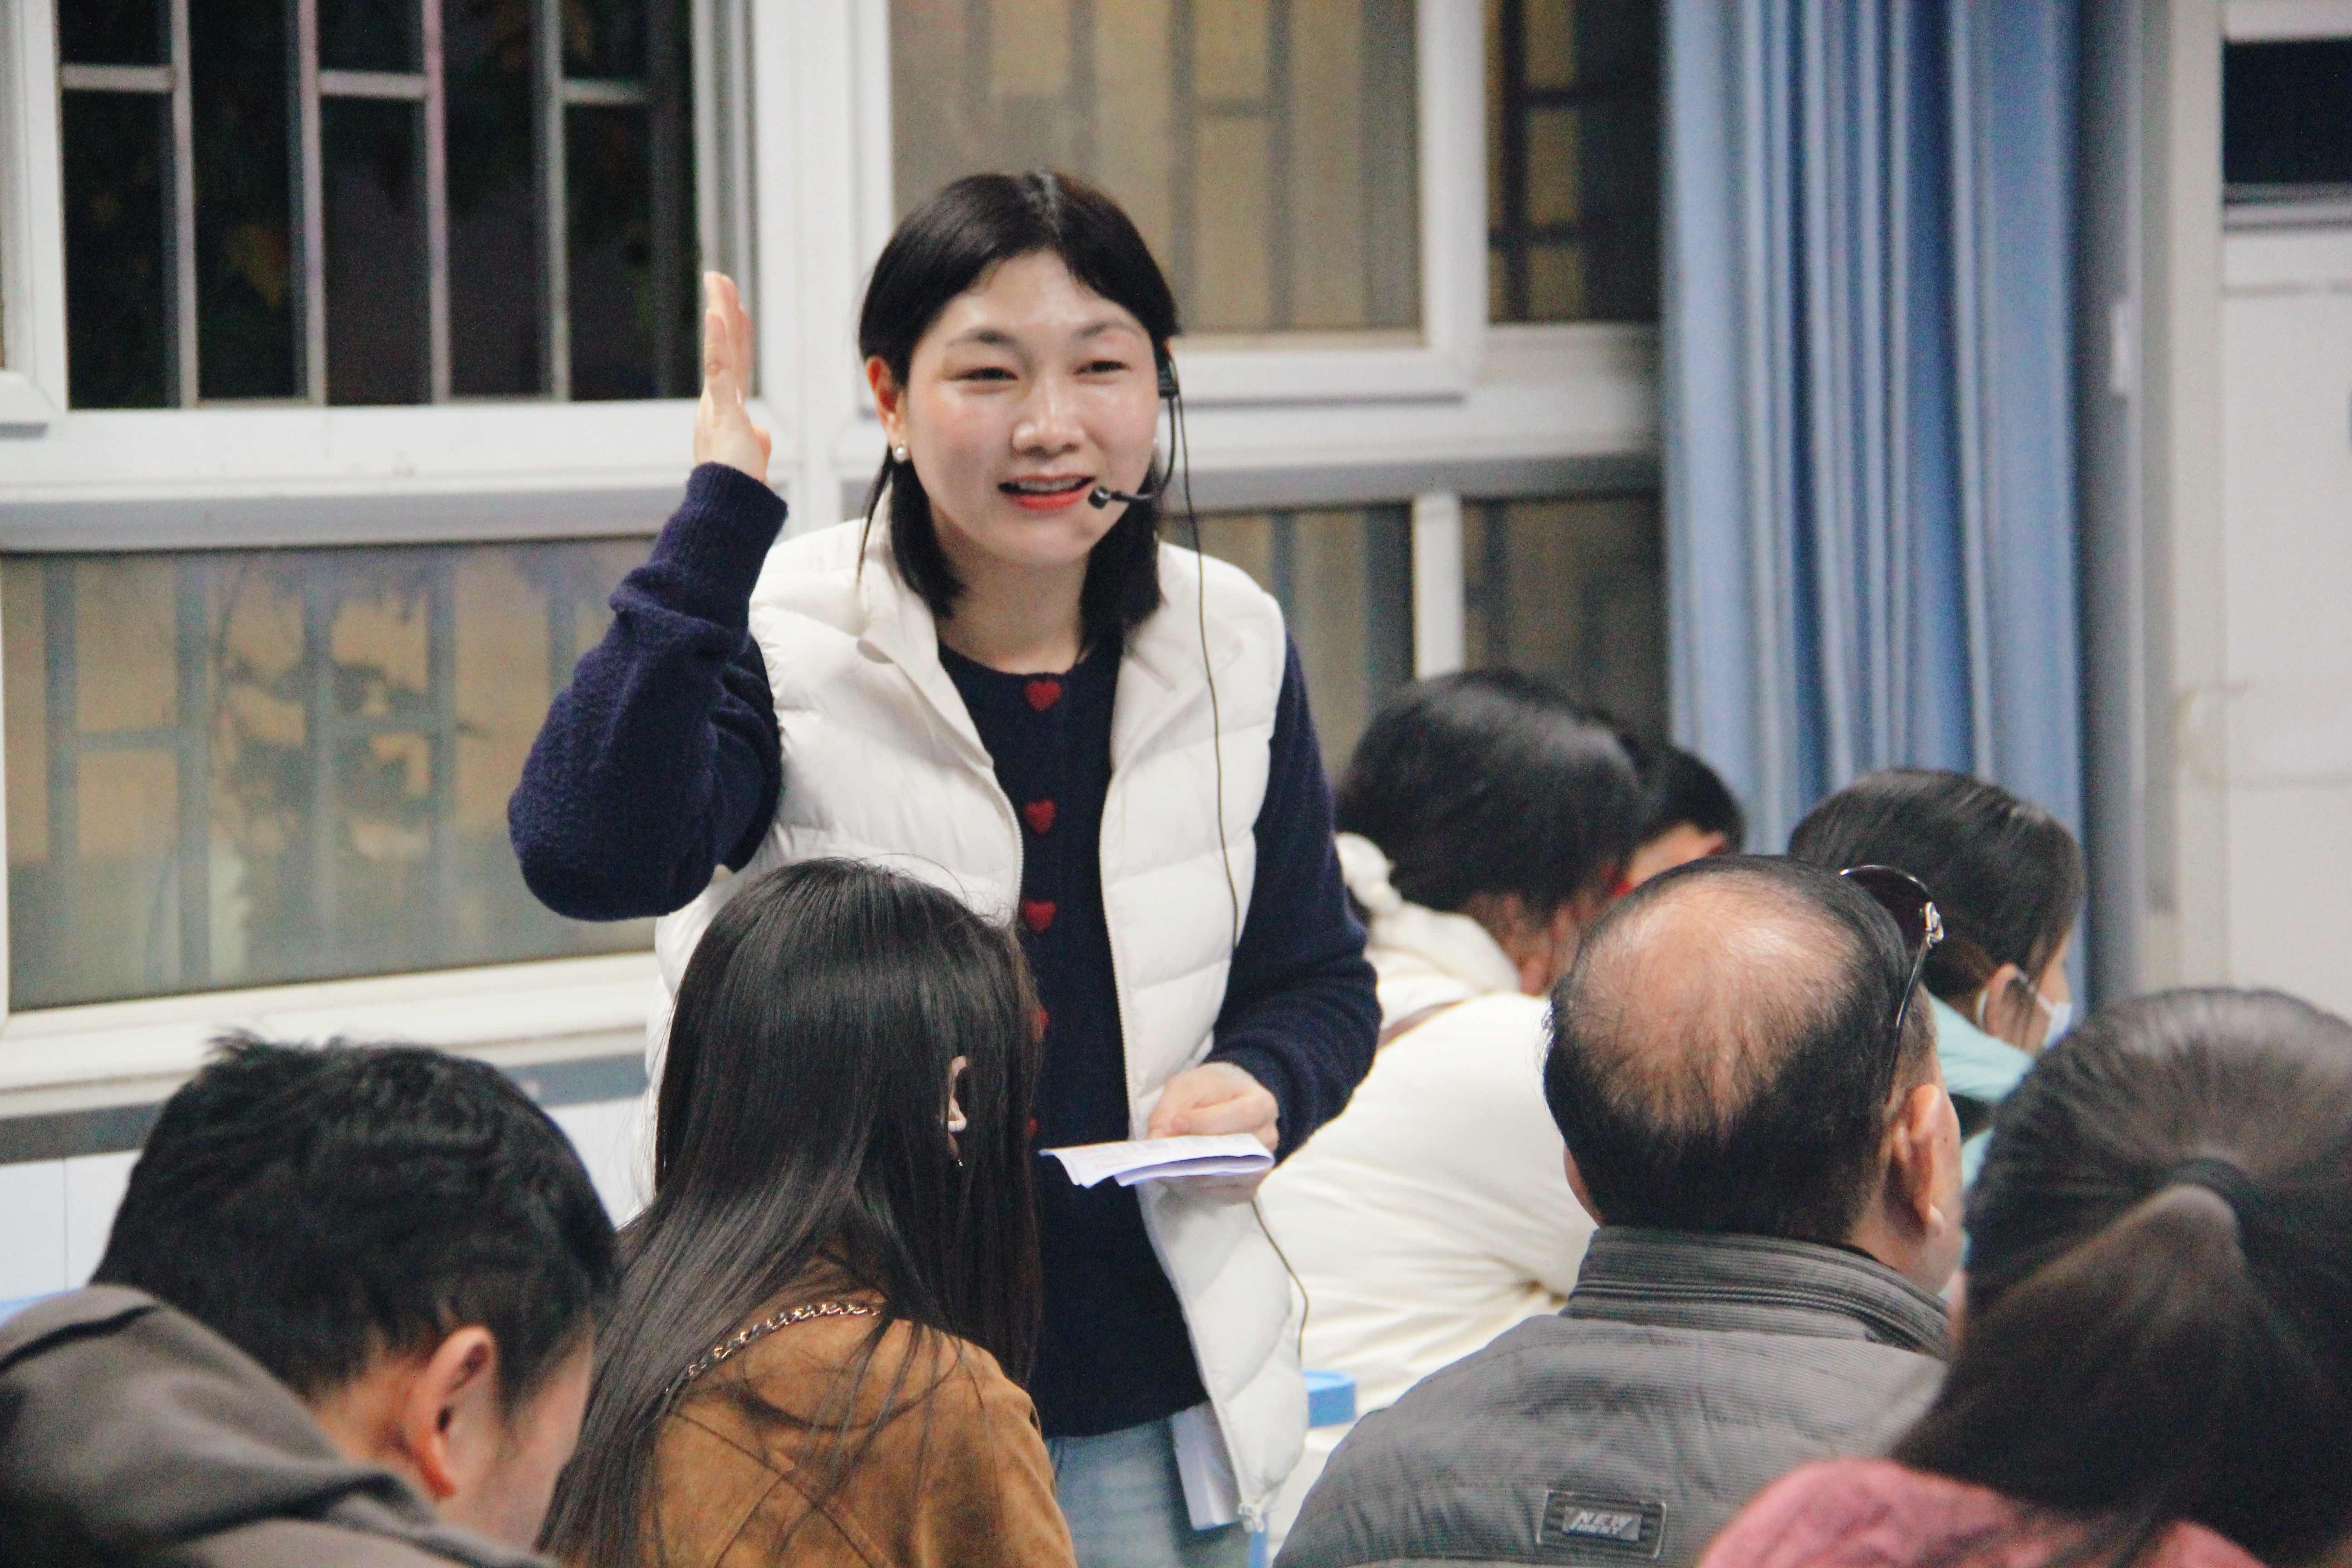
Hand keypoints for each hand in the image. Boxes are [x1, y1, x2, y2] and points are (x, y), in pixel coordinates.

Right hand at [694, 271, 771, 482]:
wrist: (729, 508)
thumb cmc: (740, 488)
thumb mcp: (752, 457)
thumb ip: (755, 440)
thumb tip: (761, 433)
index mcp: (725, 410)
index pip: (734, 362)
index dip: (735, 333)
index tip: (735, 306)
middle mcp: (716, 402)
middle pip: (725, 347)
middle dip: (723, 310)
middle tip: (718, 277)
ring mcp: (717, 405)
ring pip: (720, 350)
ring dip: (719, 314)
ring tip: (717, 282)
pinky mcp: (722, 412)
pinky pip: (718, 371)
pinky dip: (717, 343)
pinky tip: (714, 315)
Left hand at [1148, 1062, 1279, 1199]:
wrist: (1224, 1107)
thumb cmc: (1209, 1095)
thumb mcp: (1187, 1087)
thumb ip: (1170, 1108)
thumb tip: (1156, 1140)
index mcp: (1262, 1104)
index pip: (1240, 1115)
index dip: (1207, 1122)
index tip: (1175, 1123)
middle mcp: (1268, 1138)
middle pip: (1236, 1152)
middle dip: (1197, 1154)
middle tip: (1165, 1154)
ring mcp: (1261, 1166)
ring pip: (1229, 1177)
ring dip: (1194, 1176)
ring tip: (1164, 1169)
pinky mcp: (1247, 1188)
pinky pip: (1223, 1195)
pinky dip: (1198, 1190)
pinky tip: (1177, 1180)